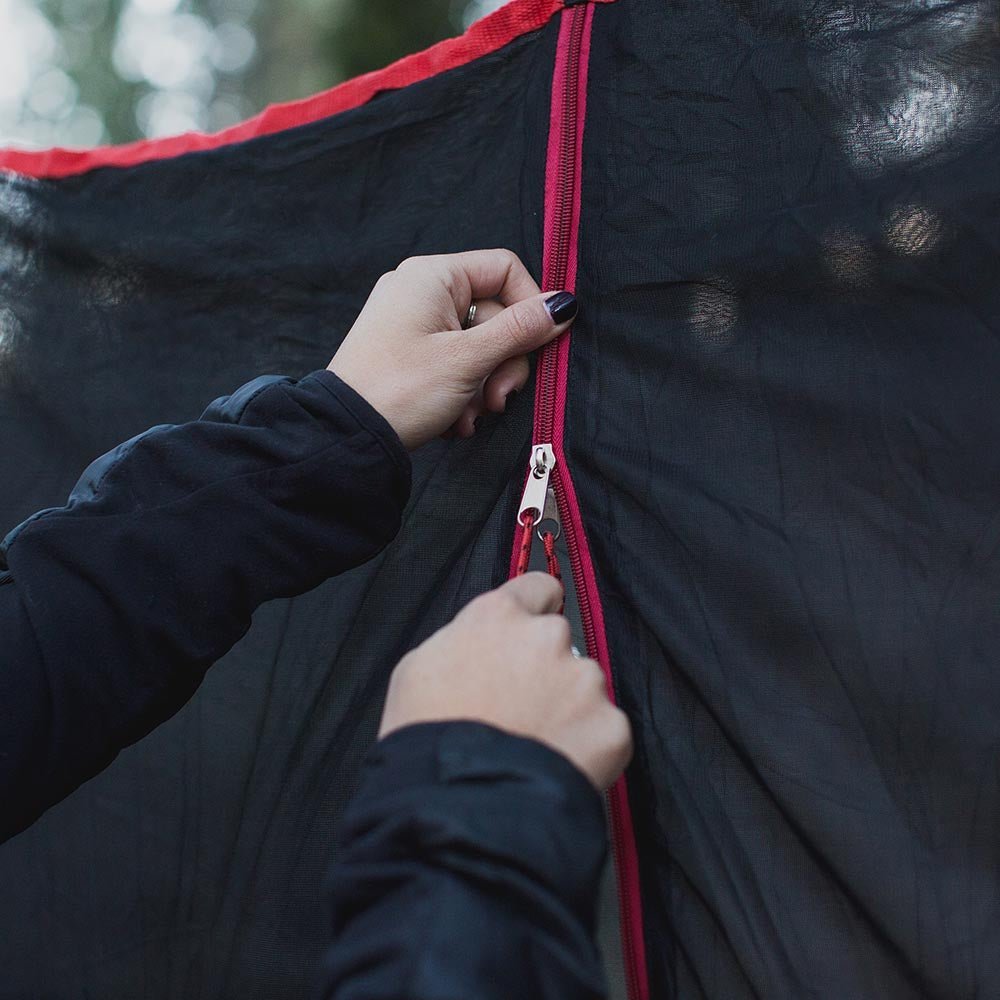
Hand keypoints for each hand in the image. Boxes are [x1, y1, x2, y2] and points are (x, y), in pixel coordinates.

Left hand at [327, 250, 577, 449]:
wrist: (345, 437)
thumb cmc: (401, 390)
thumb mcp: (469, 359)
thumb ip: (520, 330)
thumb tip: (564, 304)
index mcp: (433, 275)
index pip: (504, 269)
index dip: (529, 307)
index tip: (537, 347)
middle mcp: (421, 291)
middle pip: (494, 313)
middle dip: (503, 362)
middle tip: (497, 398)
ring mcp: (413, 323)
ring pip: (478, 345)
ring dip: (485, 384)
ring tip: (470, 415)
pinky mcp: (408, 354)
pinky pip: (454, 362)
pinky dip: (463, 392)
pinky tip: (454, 420)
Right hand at [378, 574, 632, 790]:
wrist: (462, 806)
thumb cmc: (426, 738)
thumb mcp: (418, 669)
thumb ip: (462, 642)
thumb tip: (483, 646)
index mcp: (499, 616)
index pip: (538, 587)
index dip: (534, 608)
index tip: (529, 633)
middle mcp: (548, 638)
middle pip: (558, 642)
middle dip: (545, 669)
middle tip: (519, 711)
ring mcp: (585, 681)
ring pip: (583, 687)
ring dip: (567, 709)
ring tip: (534, 748)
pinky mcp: (612, 727)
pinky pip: (604, 731)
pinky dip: (588, 749)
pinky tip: (557, 768)